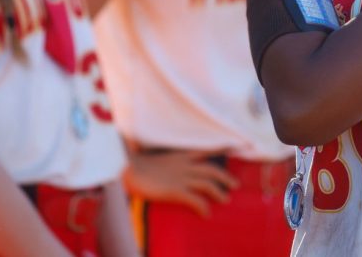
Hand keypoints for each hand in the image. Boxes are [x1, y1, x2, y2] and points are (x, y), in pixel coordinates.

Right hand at [123, 150, 238, 217]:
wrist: (126, 169)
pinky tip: (206, 213)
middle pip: (211, 169)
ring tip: (226, 199)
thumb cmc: (135, 166)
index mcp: (179, 157)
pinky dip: (202, 206)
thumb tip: (165, 168)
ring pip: (207, 183)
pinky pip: (194, 199)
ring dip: (219, 191)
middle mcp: (184, 166)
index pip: (204, 151)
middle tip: (235, 185)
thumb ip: (166, 163)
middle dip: (225, 177)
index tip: (233, 148)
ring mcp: (180, 178)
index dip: (220, 150)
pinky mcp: (174, 190)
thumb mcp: (155, 160)